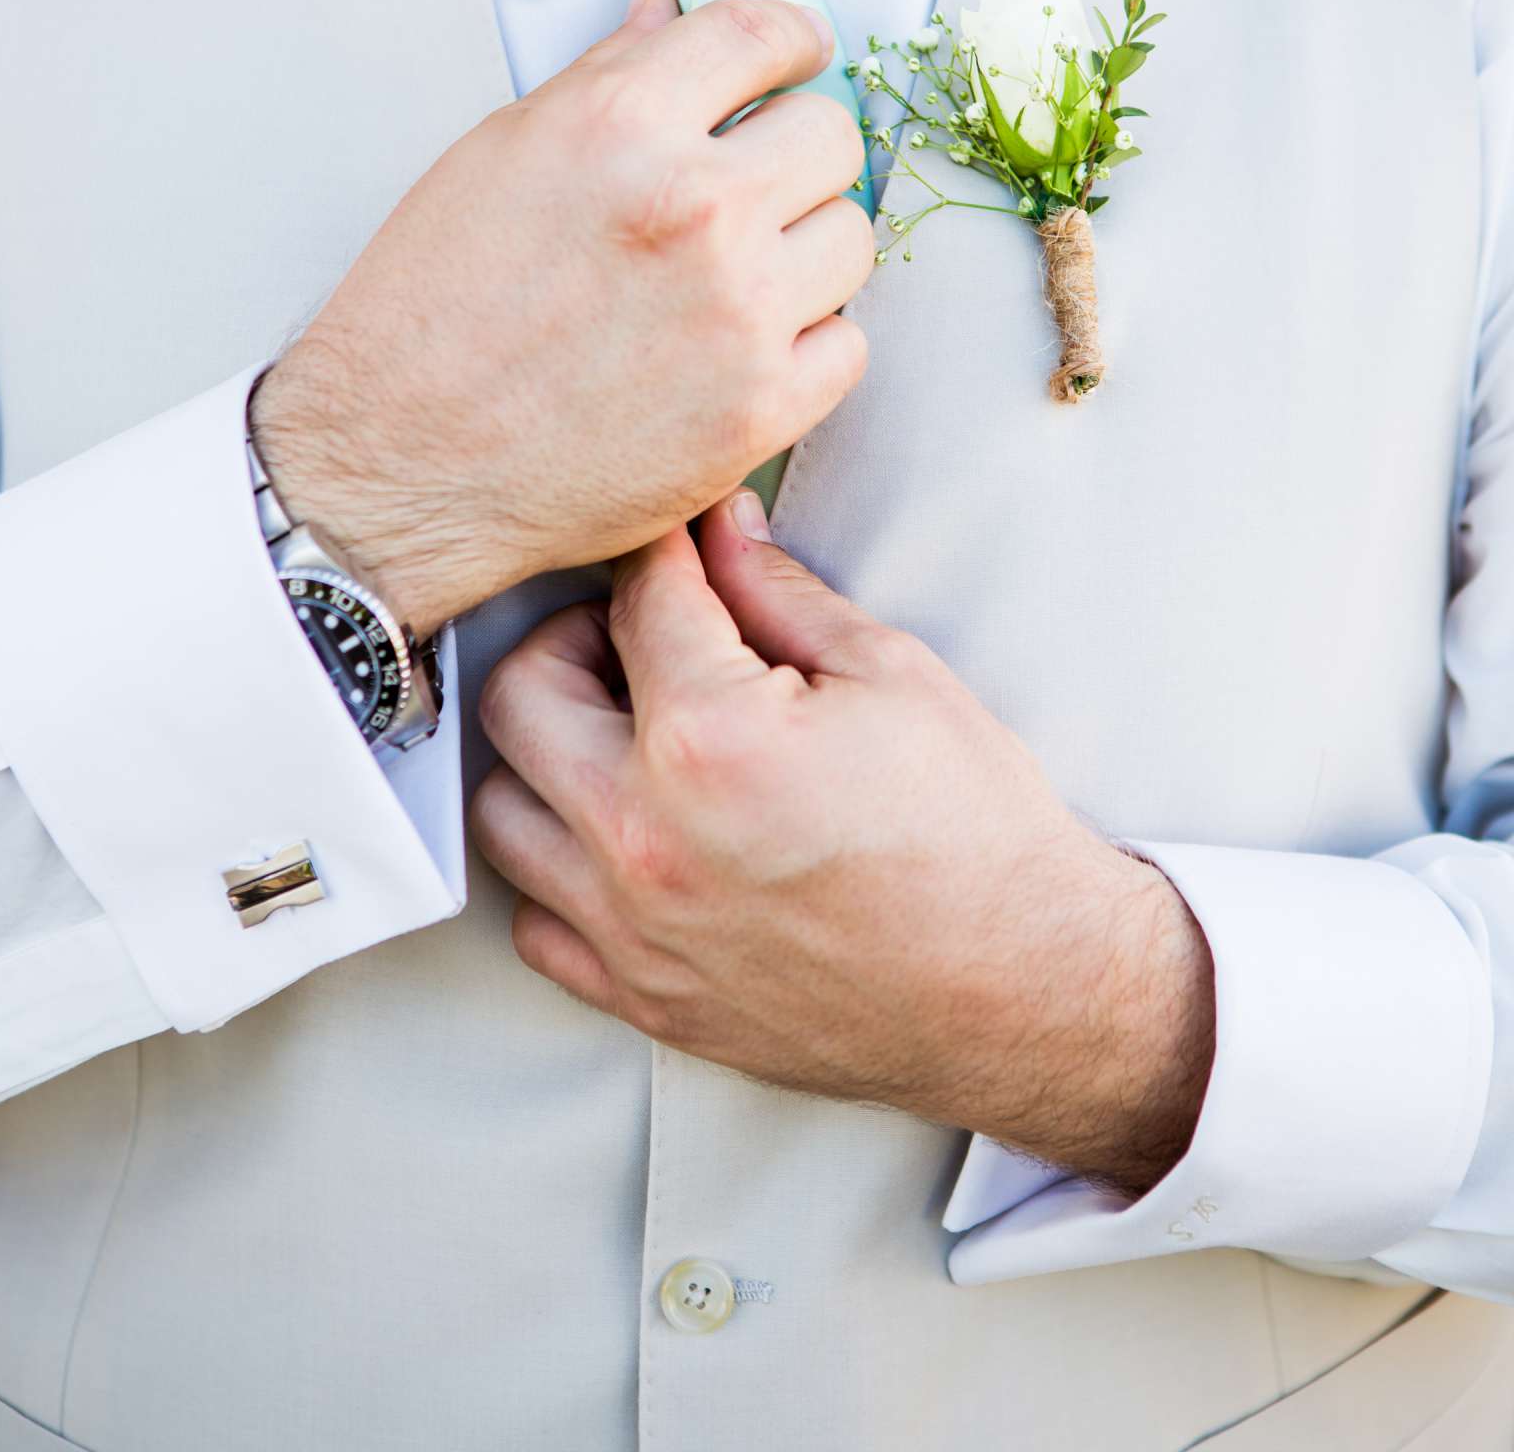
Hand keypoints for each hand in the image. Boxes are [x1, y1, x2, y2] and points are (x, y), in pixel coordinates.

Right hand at [247, 0, 873, 635]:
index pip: (762, 36)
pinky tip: (745, 345)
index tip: (799, 54)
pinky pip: (847, 344)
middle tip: (759, 180)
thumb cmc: (429, 311)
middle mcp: (694, 206)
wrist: (397, 460)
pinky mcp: (760, 409)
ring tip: (743, 271)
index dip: (791, 39)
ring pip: (852, 237)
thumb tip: (667, 15)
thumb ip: (604, 76)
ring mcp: (738, 311)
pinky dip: (807, 341)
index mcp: (622, 123)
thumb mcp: (501, 153)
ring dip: (808, 246)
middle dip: (797, 149)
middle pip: (830, 135)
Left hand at [468, 497, 1215, 1197]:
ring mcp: (632, 929)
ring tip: (626, 733)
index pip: (637, 598)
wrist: (1024, 987)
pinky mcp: (642, 998)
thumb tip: (719, 529)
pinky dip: (562, 867)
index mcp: (710, 739)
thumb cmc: (975, 833)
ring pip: (503, 808)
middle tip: (646, 634)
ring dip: (550, 752)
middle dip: (578, 637)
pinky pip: (535, 920)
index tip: (681, 542)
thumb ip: (779, 592)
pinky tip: (629, 834)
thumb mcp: (891, 673)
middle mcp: (644, 837)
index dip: (666, 550)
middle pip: (523, 690)